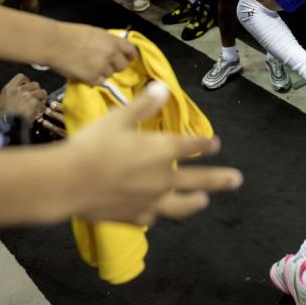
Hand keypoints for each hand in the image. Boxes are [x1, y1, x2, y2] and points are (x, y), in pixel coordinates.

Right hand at [0, 74, 47, 122]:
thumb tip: (13, 95)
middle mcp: (19, 90)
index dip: (26, 80)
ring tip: (39, 104)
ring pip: (42, 92)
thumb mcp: (0, 102)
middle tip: (35, 97)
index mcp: (9, 88)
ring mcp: (28, 96)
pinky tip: (39, 113)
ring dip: (42, 98)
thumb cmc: (1, 116)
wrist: (6, 124)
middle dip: (36, 91)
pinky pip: (43, 104)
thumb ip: (8, 95)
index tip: (27, 85)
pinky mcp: (34, 103)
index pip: (21, 77)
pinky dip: (42, 109)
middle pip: (34, 84)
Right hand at [47, 24, 137, 84]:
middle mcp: (111, 54)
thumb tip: (114, 49)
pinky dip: (93, 79)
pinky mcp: (93, 78)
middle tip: (103, 64)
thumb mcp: (95, 33)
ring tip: (89, 67)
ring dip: (103, 72)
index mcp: (112, 40)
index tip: (126, 58)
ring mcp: (103, 67)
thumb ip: (107, 42)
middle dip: (115, 66)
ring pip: (110, 74)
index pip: (132, 50)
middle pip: (123, 66)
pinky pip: (99, 82)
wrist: (54, 43)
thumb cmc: (70, 34)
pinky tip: (84, 72)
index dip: (129, 56)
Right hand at [60, 82, 242, 225]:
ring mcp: (150, 201)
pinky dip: (156, 214)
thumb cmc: (94, 145)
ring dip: (194, 202)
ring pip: (180, 205)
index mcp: (162, 151)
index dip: (205, 144)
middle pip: (199, 180)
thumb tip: (164, 88)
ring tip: (204, 202)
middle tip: (236, 180)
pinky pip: (151, 216)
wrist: (69, 183)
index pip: (192, 146)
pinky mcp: (134, 217)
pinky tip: (155, 214)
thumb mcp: (119, 117)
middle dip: (219, 179)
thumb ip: (144, 105)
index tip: (216, 144)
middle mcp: (163, 178)